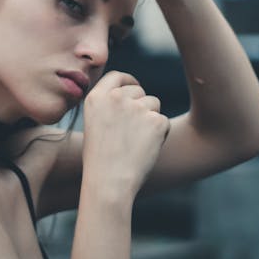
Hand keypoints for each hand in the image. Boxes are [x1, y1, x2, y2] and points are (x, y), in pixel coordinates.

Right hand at [83, 71, 169, 197]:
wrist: (109, 182)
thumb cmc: (100, 159)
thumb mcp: (94, 123)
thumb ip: (109, 105)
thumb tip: (130, 93)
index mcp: (96, 97)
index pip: (116, 76)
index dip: (128, 81)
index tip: (134, 87)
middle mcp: (116, 98)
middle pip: (138, 90)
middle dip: (141, 104)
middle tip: (134, 130)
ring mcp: (136, 107)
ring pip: (153, 103)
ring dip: (150, 118)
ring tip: (137, 142)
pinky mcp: (155, 120)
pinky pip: (163, 121)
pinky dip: (159, 134)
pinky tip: (145, 149)